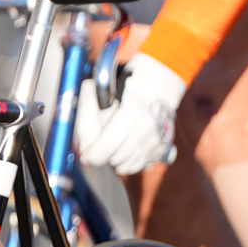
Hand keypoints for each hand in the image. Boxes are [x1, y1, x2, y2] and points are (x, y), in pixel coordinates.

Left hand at [77, 53, 184, 175]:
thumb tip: (83, 146)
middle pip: (116, 158)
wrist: (161, 81)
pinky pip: (143, 165)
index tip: (86, 156)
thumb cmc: (129, 82)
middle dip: (103, 155)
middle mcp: (148, 128)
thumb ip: (90, 114)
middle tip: (99, 145)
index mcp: (132, 111)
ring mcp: (158, 139)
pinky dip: (132, 161)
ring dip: (117, 159)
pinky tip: (127, 149)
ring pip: (129, 165)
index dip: (92, 155)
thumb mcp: (105, 90)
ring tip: (113, 146)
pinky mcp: (164, 146)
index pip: (107, 145)